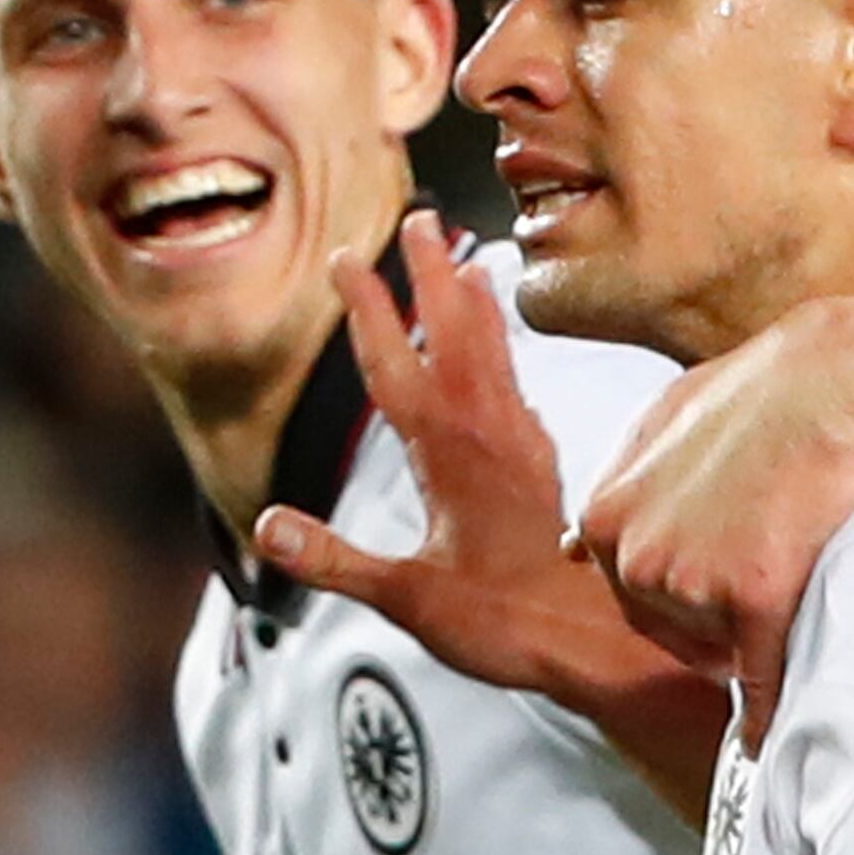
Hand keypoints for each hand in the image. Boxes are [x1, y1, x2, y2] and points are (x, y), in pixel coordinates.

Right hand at [250, 217, 734, 799]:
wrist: (587, 637)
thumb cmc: (499, 622)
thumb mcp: (406, 599)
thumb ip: (335, 562)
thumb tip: (266, 526)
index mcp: (445, 455)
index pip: (394, 366)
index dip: (368, 311)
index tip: (345, 257)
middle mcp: (486, 434)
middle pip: (453, 336)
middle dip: (432, 275)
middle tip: (422, 217)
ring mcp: (518, 444)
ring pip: (493, 355)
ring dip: (475, 304)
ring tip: (469, 259)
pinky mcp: (538, 462)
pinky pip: (516, 387)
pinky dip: (502, 353)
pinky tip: (500, 353)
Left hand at [574, 299, 853, 722]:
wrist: (839, 377)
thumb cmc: (769, 389)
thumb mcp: (666, 422)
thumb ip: (623, 488)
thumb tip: (572, 549)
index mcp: (608, 516)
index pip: (634, 595)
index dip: (687, 597)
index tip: (724, 592)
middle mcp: (633, 554)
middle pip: (671, 631)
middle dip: (713, 626)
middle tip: (768, 593)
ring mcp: (688, 579)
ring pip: (718, 651)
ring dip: (752, 643)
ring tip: (797, 590)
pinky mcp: (751, 595)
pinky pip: (759, 678)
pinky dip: (769, 707)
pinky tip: (776, 725)